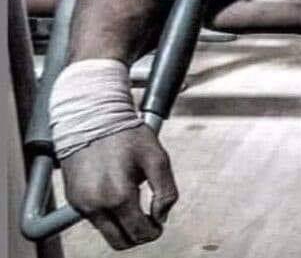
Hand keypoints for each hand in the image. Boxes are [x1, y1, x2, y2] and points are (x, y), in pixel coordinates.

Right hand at [61, 125, 177, 249]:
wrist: (91, 118)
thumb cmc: (126, 135)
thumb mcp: (158, 158)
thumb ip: (166, 192)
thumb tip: (161, 215)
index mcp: (118, 196)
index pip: (139, 234)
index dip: (155, 231)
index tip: (159, 220)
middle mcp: (96, 205)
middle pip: (120, 241)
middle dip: (138, 235)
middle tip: (149, 219)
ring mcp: (81, 204)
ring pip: (106, 231)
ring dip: (123, 224)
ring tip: (134, 201)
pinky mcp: (73, 199)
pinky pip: (94, 218)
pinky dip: (108, 213)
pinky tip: (117, 194)